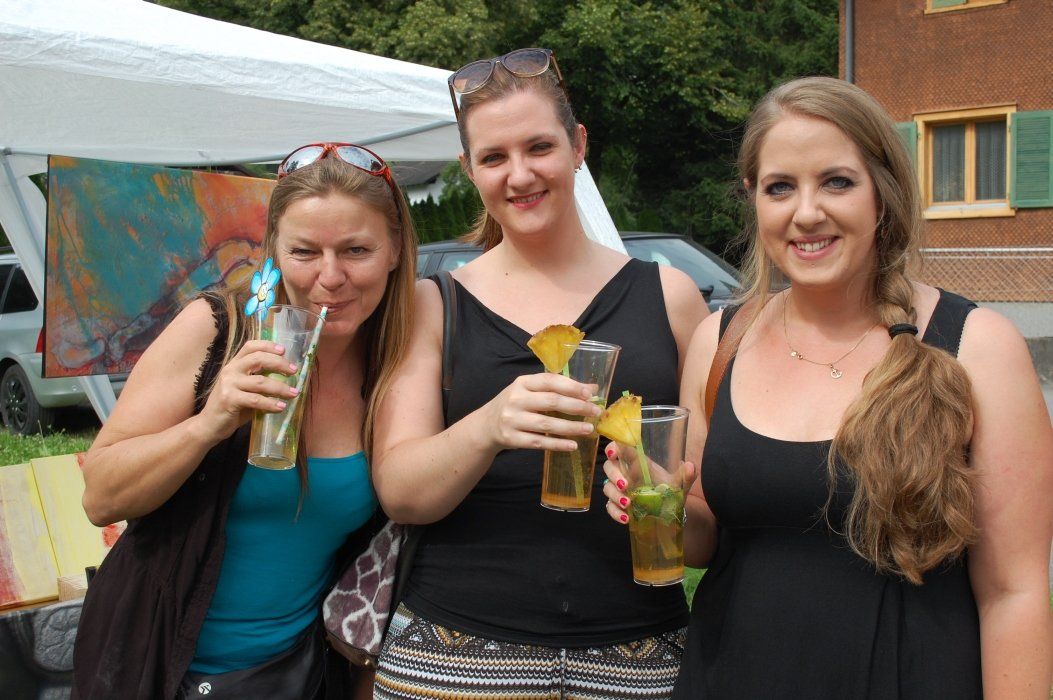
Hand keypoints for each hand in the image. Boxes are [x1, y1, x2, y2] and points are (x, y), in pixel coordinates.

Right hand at [198, 340, 299, 442]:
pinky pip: (256, 400)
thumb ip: (259, 379)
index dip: (268, 346)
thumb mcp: (245, 388)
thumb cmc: (231, 406)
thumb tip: (286, 377)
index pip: (250, 346)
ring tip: (294, 393)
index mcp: (234, 364)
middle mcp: (230, 370)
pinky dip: (271, 404)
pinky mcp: (229, 399)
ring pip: (260, 381)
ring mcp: (228, 384)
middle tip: (294, 371)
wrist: (209, 425)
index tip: (284, 351)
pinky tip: (281, 407)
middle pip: (258, 359)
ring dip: (281, 388)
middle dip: (279, 363)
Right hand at [483, 372, 601, 451]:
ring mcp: (512, 420)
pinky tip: (572, 445)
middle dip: (577, 407)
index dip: (571, 386)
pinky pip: (539, 442)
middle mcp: (516, 399)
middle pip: (551, 402)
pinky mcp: (512, 438)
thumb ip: (556, 389)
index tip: (590, 393)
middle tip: (595, 412)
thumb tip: (591, 389)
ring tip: (589, 429)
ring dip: (571, 427)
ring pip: (547, 424)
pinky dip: (557, 444)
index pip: (549, 381)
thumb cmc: (515, 406)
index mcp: (522, 383)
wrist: (486, 426)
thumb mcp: (529, 391)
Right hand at [602, 442, 696, 524]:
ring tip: (628, 503)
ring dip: (615, 495)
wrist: (669, 512)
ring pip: (607, 487)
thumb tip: (690, 466)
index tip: (613, 454)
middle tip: (625, 485)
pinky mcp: (618, 505)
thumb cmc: (670, 492)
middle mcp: (626, 473)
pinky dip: (615, 512)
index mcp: (638, 462)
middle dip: (614, 475)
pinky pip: (609, 507)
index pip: (620, 449)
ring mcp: (620, 490)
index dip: (613, 448)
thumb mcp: (679, 484)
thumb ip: (686, 476)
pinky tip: (626, 518)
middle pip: (609, 467)